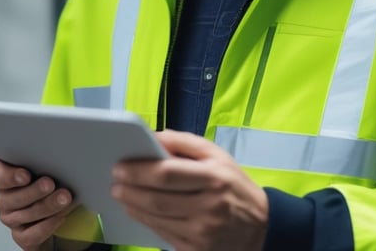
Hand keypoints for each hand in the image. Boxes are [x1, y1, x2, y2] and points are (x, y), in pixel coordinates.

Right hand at [0, 159, 77, 249]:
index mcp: (7, 177)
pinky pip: (30, 235)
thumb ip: (44, 162)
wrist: (58, 207)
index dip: (10, 177)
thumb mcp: (47, 167)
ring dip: (46, 206)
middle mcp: (5, 198)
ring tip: (64, 199)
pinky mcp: (22, 236)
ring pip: (24, 215)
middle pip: (12, 198)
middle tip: (50, 184)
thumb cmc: (52, 180)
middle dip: (34, 191)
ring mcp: (12, 218)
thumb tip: (57, 157)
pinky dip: (46, 226)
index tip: (26, 175)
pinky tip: (59, 217)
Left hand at [111, 130, 267, 250]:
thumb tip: (153, 136)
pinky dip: (146, 221)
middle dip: (130, 190)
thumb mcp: (218, 156)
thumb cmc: (234, 185)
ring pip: (157, 219)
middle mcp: (209, 207)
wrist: (261, 227)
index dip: (139, 171)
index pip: (168, 174)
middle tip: (115, 182)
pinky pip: (163, 235)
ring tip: (121, 195)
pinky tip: (137, 210)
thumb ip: (186, 143)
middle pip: (158, 199)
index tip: (120, 166)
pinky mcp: (196, 250)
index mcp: (214, 178)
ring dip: (133, 206)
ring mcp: (202, 233)